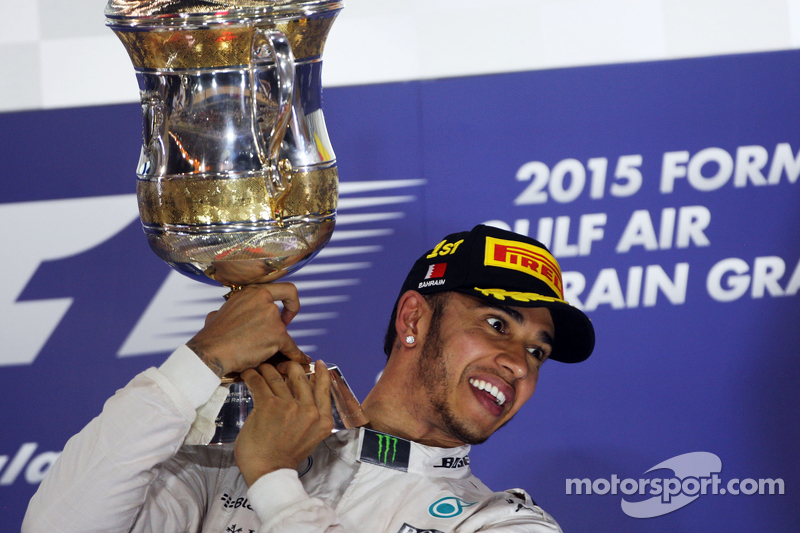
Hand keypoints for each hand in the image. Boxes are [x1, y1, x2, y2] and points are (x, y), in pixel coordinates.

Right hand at [186, 283, 308, 377]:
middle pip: (281, 315)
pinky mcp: (278, 334)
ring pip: (283, 332)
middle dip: (280, 325)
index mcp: (253, 291)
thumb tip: (226, 314)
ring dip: (275, 343)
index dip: (291, 302)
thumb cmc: (213, 336)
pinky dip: (294, 354)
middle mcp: (265, 300)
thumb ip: (233, 310)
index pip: (286, 289)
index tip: (286, 315)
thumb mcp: (221, 312)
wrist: (212, 351)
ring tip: (262, 352)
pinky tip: (298, 359)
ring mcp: (272, 317)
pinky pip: (291, 347)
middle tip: (274, 334)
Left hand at [234, 360, 333, 485]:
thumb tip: (303, 397)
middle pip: (300, 377)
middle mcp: (309, 411)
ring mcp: (289, 407)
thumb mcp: (309, 437)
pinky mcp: (269, 405)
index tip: (317, 363)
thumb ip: (310, 417)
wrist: (268, 472)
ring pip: (278, 377)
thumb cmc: (285, 456)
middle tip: (281, 364)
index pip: (324, 389)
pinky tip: (248, 373)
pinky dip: (253, 375)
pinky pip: (260, 382)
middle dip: (290, 366)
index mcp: (322, 420)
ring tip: (261, 366)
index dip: (321, 373)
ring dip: (267, 369)